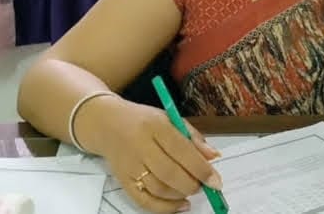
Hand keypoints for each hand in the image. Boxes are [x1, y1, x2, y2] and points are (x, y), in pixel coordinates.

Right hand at [95, 98, 221, 212]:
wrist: (107, 124)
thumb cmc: (144, 120)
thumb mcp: (169, 118)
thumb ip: (192, 136)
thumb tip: (213, 157)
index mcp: (156, 125)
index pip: (182, 149)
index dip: (201, 168)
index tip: (216, 180)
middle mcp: (141, 146)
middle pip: (170, 172)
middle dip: (192, 183)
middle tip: (204, 185)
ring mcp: (130, 165)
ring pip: (159, 188)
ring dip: (181, 194)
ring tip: (192, 189)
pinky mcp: (123, 181)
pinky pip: (144, 201)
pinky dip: (165, 207)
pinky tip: (180, 204)